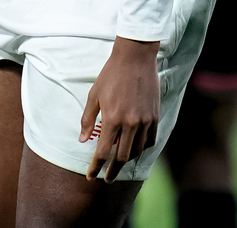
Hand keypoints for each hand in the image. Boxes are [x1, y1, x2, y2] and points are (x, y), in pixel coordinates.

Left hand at [79, 36, 159, 182]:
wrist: (135, 58)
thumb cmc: (111, 74)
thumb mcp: (94, 94)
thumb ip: (88, 119)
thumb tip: (82, 139)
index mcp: (112, 118)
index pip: (103, 152)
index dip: (96, 167)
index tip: (91, 176)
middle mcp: (130, 123)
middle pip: (122, 157)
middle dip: (113, 170)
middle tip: (107, 177)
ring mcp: (144, 121)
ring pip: (137, 151)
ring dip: (127, 160)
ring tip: (119, 163)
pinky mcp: (154, 117)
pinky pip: (150, 141)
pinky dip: (142, 148)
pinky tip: (135, 148)